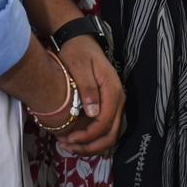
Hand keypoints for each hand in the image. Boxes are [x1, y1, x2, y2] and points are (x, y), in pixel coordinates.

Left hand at [54, 35, 123, 155]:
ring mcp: (114, 102)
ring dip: (91, 145)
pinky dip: (91, 137)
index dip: (88, 136)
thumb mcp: (79, 66)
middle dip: (90, 146)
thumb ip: (87, 89)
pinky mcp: (107, 103)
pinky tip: (75, 138)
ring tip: (69, 146)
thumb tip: (93, 113)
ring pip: (109, 133)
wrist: (78, 38)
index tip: (69, 139)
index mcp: (112, 90)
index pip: (105, 122)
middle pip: (111, 133)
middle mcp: (118, 99)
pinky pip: (104, 126)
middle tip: (68, 148)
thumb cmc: (77, 51)